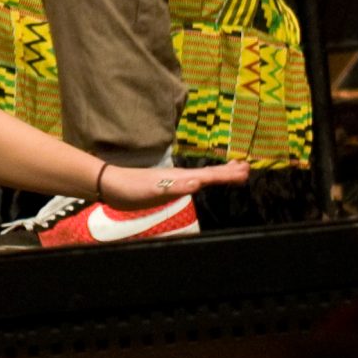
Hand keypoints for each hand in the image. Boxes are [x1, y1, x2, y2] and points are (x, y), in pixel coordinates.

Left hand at [96, 159, 248, 210]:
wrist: (110, 186)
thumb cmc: (131, 188)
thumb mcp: (153, 190)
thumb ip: (175, 187)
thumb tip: (198, 182)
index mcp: (180, 177)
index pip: (209, 175)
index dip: (227, 174)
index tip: (246, 170)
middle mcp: (180, 177)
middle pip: (208, 174)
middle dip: (228, 172)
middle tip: (246, 168)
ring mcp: (173, 182)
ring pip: (201, 177)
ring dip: (218, 175)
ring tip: (232, 172)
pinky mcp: (166, 188)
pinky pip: (189, 184)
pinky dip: (201, 182)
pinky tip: (201, 183)